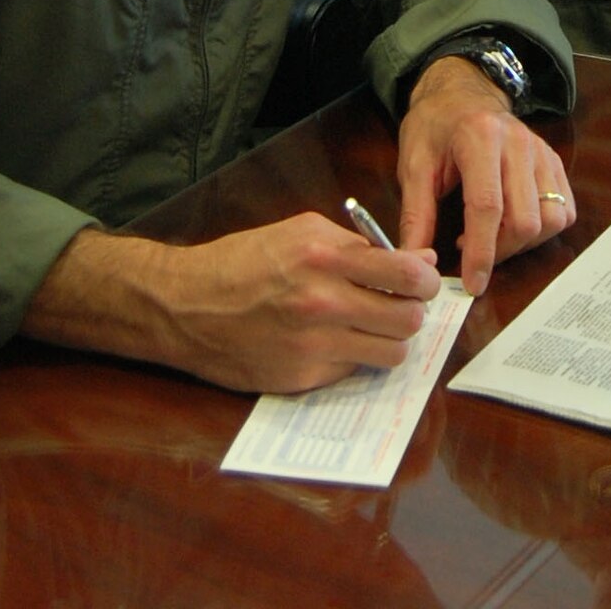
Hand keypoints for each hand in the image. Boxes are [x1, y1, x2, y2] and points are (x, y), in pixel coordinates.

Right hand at [24, 212, 439, 394]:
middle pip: (408, 321)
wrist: (185, 307)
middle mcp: (323, 304)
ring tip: (371, 327)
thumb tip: (416, 259)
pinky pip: (352, 371)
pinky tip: (332, 342)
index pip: (406, 274)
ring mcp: (313, 347)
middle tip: (400, 305)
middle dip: (412, 312)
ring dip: (389, 341)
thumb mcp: (300, 231)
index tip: (423, 280)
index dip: (425, 279)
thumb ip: (359, 245)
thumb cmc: (244, 261)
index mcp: (325, 257)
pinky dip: (352, 358)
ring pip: (390, 354)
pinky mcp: (301, 379)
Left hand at [394, 56, 575, 295]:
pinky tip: (513, 224)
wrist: (461, 92)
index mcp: (480, 137)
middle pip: (526, 219)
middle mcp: (519, 143)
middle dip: (501, 251)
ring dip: (524, 243)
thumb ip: (416, 215)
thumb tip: (416, 263)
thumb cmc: (434, 128)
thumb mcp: (414, 165)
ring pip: (552, 217)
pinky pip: (565, 208)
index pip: (488, 207)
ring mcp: (541, 151)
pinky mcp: (554, 161)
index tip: (470, 283)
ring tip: (493, 238)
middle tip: (472, 253)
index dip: (481, 253)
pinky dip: (543, 228)